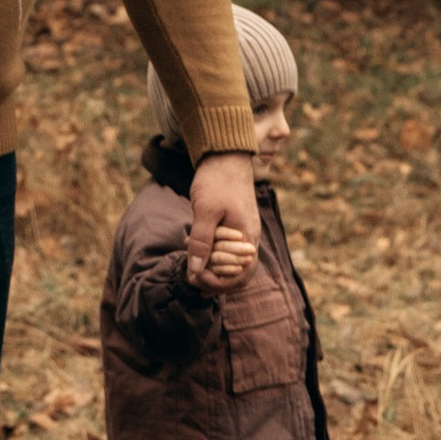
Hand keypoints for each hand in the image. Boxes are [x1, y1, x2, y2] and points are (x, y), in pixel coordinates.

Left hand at [185, 150, 261, 284]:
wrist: (226, 157)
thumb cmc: (217, 182)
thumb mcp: (205, 211)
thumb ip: (202, 241)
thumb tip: (196, 270)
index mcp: (246, 238)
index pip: (239, 277)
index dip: (217, 283)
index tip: (194, 277)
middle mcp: (250, 239)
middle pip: (238, 274)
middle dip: (213, 279)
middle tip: (190, 274)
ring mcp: (245, 233)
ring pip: (232, 263)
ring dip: (212, 266)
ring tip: (190, 261)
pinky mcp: (237, 226)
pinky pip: (228, 249)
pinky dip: (212, 252)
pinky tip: (194, 245)